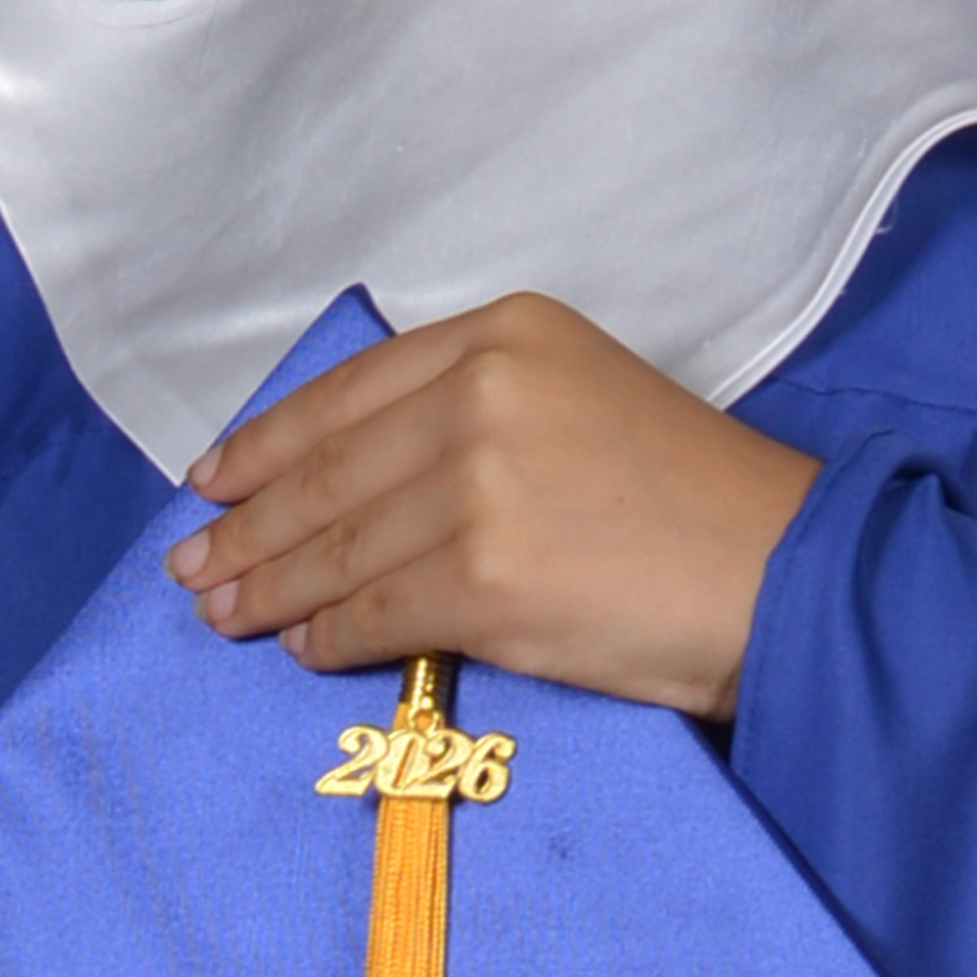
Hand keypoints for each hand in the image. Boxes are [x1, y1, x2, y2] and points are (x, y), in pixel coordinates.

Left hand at [165, 293, 819, 720]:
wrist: (784, 570)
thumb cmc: (695, 497)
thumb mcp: (581, 396)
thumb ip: (475, 411)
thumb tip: (354, 480)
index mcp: (507, 331)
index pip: (351, 389)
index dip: (268, 439)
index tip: (212, 477)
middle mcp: (485, 390)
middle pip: (331, 468)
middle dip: (249, 524)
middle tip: (191, 564)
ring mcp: (480, 481)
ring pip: (338, 544)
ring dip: (269, 585)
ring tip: (220, 610)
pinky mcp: (484, 575)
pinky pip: (373, 612)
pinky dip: (326, 634)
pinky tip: (301, 645)